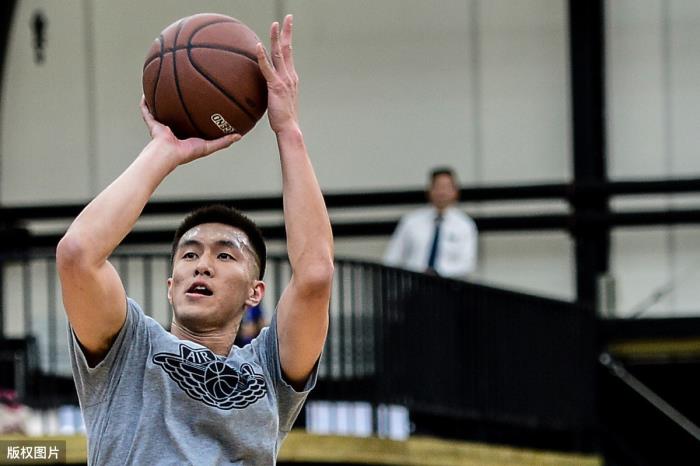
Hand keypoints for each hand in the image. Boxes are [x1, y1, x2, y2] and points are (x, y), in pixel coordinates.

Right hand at [139, 96, 240, 164]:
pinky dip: (145, 102)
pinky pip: (146, 110)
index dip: (196, 112)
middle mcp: (173, 129)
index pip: (191, 121)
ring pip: (161, 109)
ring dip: (161, 99)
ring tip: (164, 84)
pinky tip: (146, 90)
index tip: (203, 101)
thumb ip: (223, 141)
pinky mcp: (152, 123)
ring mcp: (162, 125)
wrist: (167, 154)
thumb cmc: (187, 153)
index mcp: (185, 134)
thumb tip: (239, 136)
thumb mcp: (208, 146)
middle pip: (176, 112)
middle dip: (179, 102)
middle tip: (185, 88)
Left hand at [256, 15, 298, 134]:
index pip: (290, 54)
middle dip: (288, 32)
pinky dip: (262, 57)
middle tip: (288, 17)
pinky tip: (258, 46)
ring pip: (280, 54)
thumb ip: (274, 89)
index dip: (288, 39)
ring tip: (274, 24)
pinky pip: (268, 68)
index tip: (287, 27)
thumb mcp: (279, 100)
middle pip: (289, 49)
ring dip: (276, 38)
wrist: (289, 127)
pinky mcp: (276, 86)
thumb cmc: (283, 117)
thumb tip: (264, 86)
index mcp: (291, 77)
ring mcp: (284, 80)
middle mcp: (290, 76)